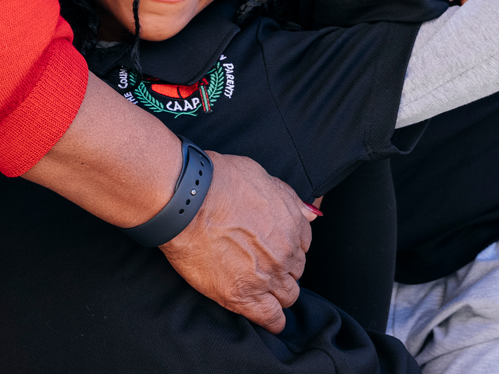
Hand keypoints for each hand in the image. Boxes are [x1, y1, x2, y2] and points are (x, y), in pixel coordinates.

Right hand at [159, 151, 313, 332]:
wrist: (188, 202)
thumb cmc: (218, 182)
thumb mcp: (262, 177)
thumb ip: (288, 200)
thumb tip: (310, 214)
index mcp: (292, 224)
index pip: (303, 246)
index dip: (288, 247)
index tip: (275, 249)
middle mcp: (285, 252)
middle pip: (296, 272)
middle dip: (283, 269)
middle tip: (261, 265)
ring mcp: (267, 277)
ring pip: (288, 296)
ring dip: (277, 293)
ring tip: (260, 289)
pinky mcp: (244, 297)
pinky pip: (271, 319)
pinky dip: (272, 321)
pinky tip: (267, 317)